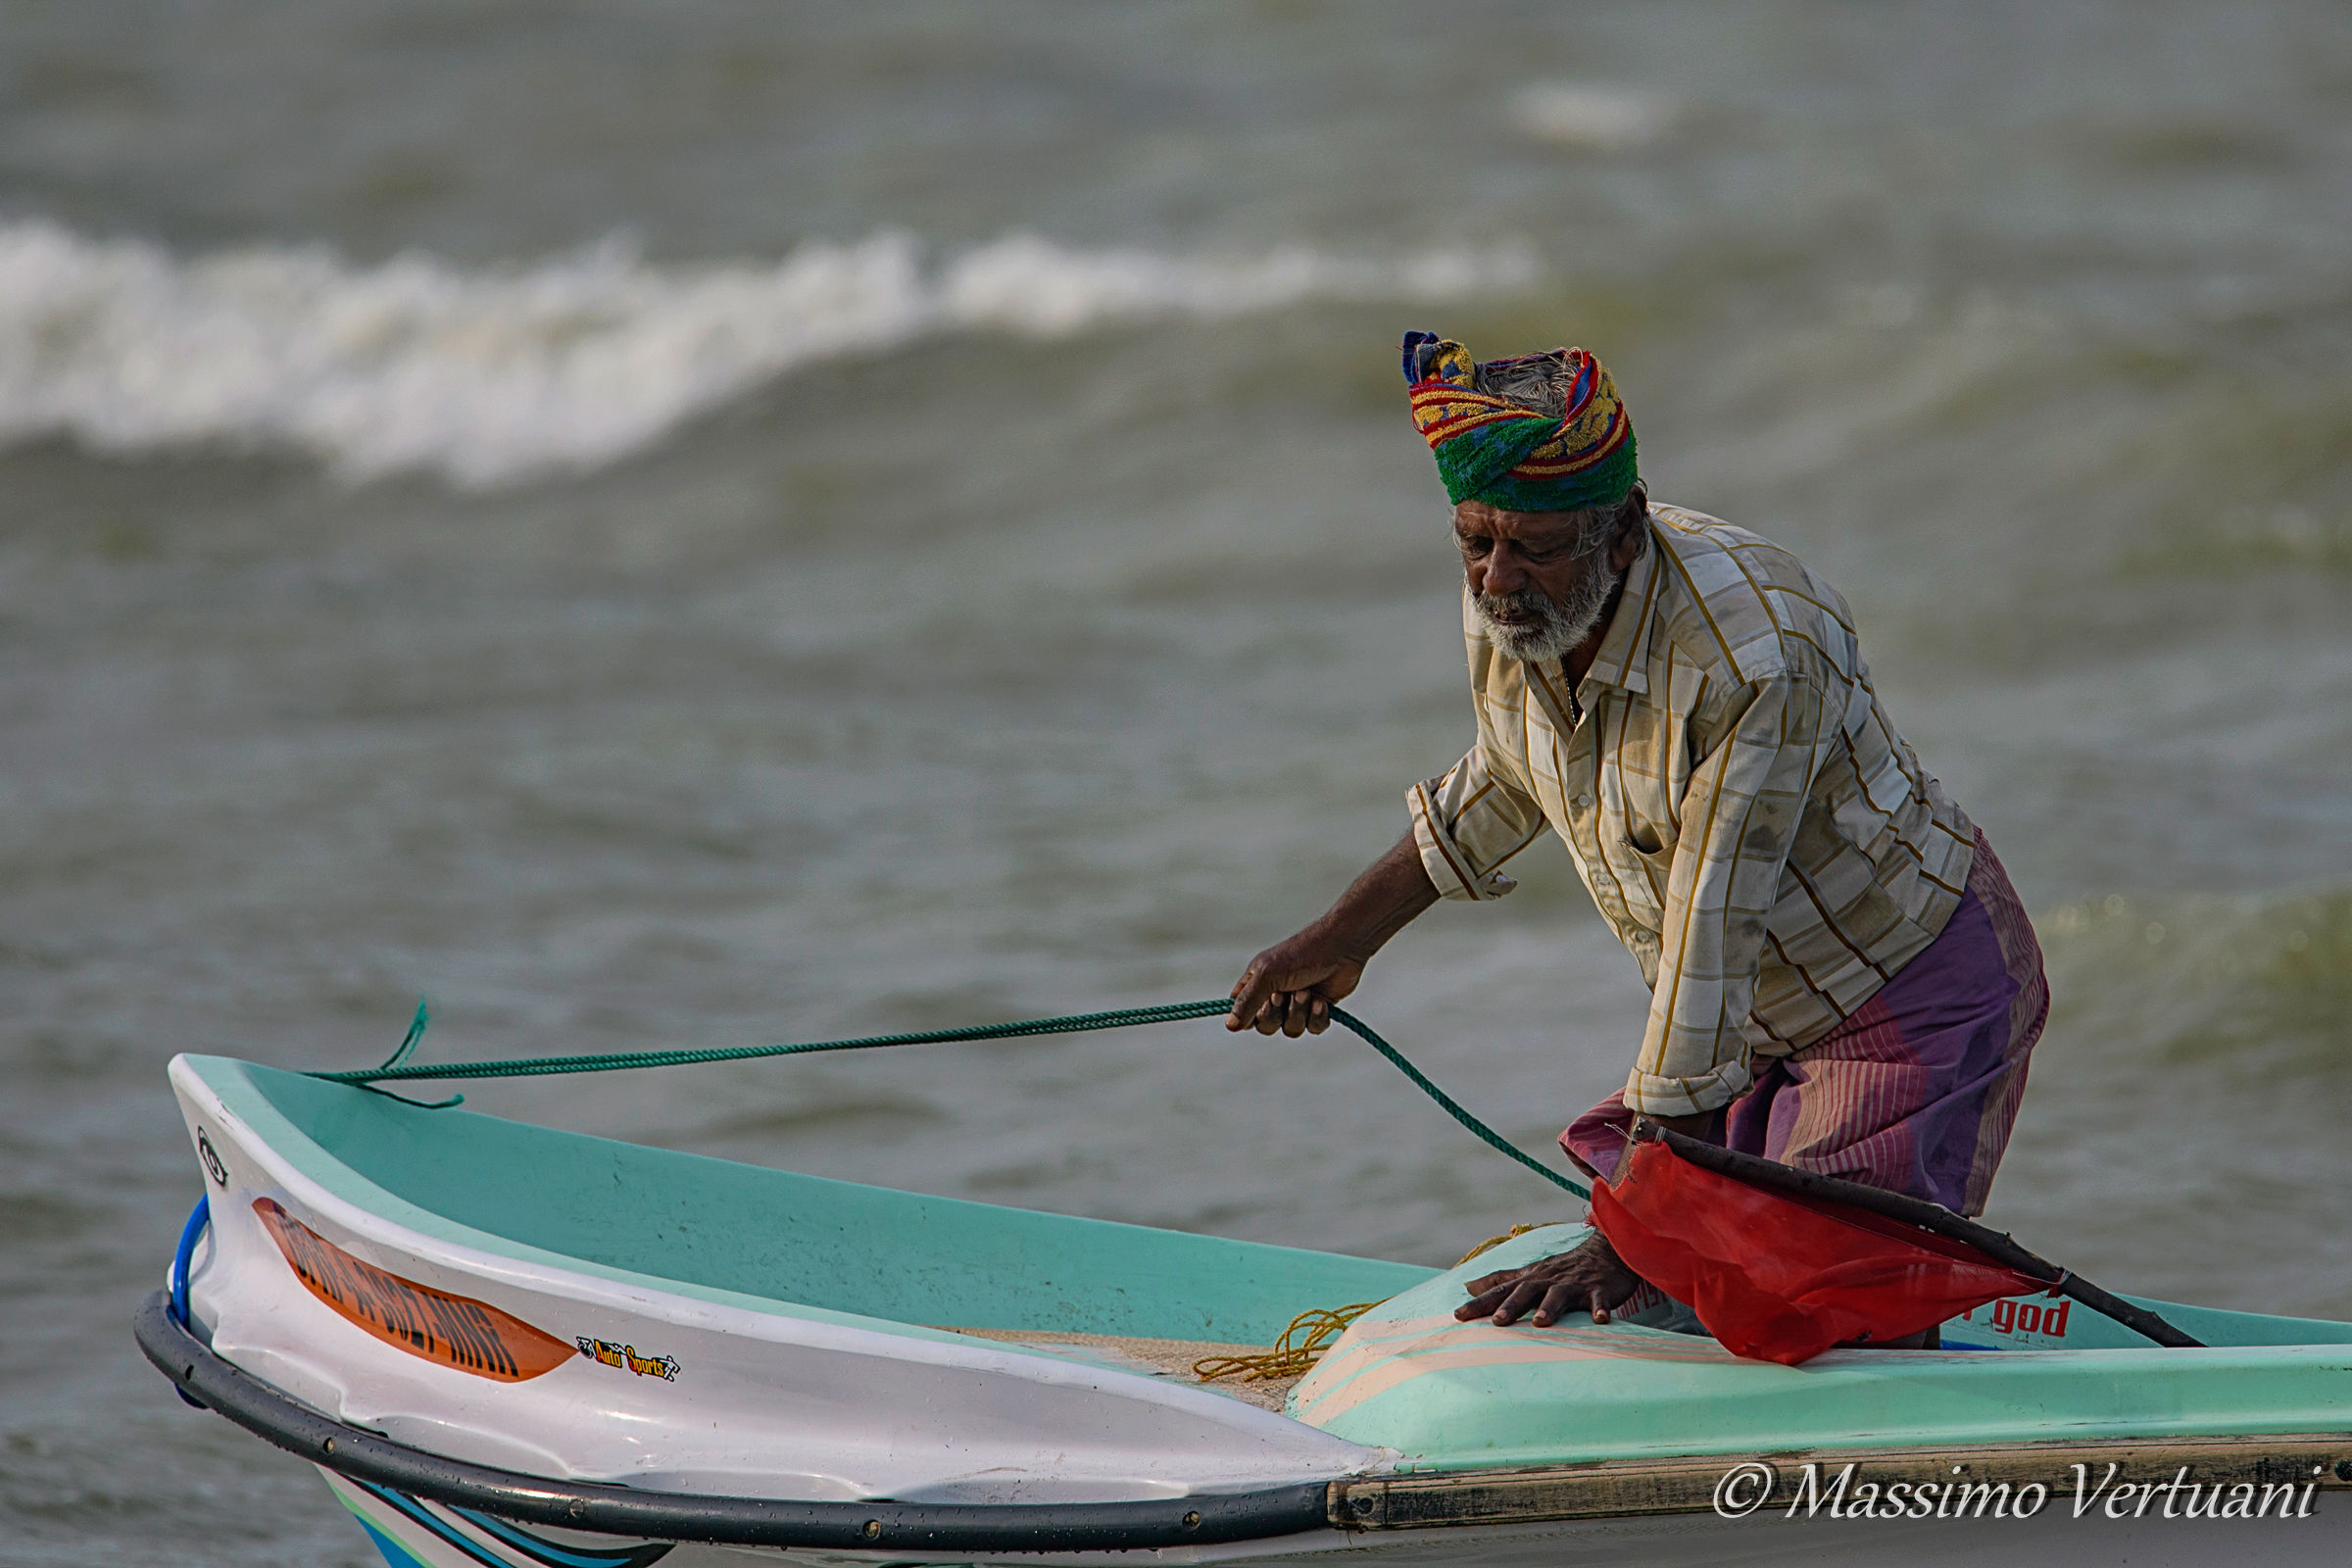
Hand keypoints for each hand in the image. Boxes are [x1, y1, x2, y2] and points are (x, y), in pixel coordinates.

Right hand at [1225, 832, 1438, 1036]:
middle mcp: (1275, 994)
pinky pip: (1313, 1028)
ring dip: (1298, 1013)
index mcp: (1257, 982)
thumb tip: (1230, 1026)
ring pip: (1290, 1029)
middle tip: (1282, 995)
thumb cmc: (1301, 954)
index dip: (1248, 1015)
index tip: (1258, 1005)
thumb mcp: (1268, 976)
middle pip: (1265, 1026)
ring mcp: (1297, 1003)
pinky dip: (1317, 1017)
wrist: (1342, 947)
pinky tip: (1321, 1001)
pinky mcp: (1318, 1009)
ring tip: (1307, 993)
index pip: (1241, 1010)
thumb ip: (1248, 1001)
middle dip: (1275, 1014)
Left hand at [1454, 1232, 1642, 1327]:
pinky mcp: (1598, 1290)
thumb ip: (1500, 1280)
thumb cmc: (1562, 1268)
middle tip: (1496, 1321)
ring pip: (1559, 1295)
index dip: (1480, 1303)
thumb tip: (1467, 1285)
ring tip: (1540, 1322)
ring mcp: (1573, 1285)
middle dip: (1511, 1306)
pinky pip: (1599, 1300)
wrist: (1605, 1251)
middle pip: (1526, 1292)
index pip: (1500, 1290)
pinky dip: (1599, 1309)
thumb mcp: (1529, 1272)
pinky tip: (1600, 1320)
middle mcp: (1548, 1281)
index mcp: (1530, 1278)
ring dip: (1550, 1307)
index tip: (1458, 1315)